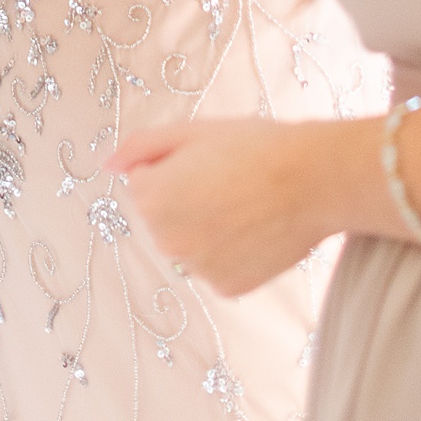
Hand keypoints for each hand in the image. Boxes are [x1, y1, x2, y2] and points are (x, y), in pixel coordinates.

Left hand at [111, 115, 334, 296]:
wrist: (312, 180)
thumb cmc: (253, 146)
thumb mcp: (191, 131)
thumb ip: (141, 147)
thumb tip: (108, 165)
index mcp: (151, 198)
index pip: (144, 181)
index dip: (175, 166)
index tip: (207, 160)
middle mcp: (166, 241)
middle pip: (163, 215)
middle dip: (185, 198)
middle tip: (227, 179)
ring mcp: (196, 269)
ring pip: (190, 242)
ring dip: (207, 227)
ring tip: (245, 204)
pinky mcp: (226, 289)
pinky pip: (216, 266)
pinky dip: (231, 252)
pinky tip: (255, 230)